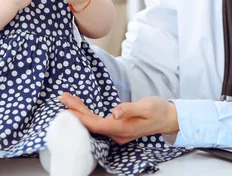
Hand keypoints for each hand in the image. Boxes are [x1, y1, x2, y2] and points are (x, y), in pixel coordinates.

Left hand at [59, 93, 179, 143]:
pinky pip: (99, 123)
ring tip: (68, 100)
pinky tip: (81, 108)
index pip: (96, 124)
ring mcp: (117, 133)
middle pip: (92, 124)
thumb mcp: (147, 107)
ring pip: (94, 124)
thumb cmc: (158, 110)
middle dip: (76, 111)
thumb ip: (130, 109)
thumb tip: (114, 112)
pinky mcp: (118, 128)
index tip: (68, 106)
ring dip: (80, 113)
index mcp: (123, 128)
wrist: (168, 118)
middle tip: (63, 98)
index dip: (80, 116)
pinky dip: (88, 115)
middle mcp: (117, 133)